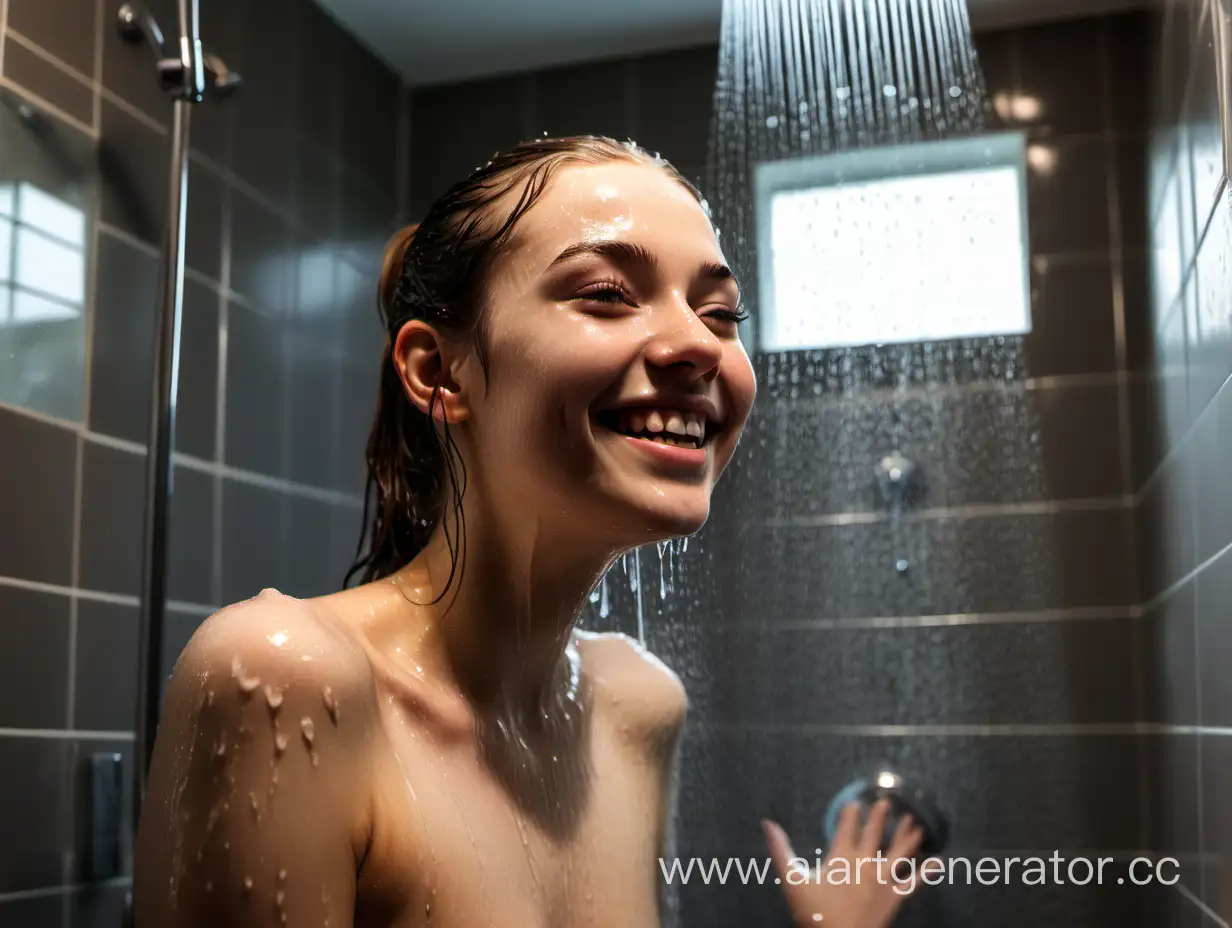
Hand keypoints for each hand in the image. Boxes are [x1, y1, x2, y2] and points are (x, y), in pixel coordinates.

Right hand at [763, 798, 923, 927]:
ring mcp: (884, 880)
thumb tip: (766, 823)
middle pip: (875, 833)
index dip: (851, 812)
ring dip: (908, 834)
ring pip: (899, 851)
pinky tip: (938, 860)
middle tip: (888, 801)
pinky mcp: (895, 897)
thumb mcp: (792, 881)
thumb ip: (780, 850)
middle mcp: (865, 863)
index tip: (856, 800)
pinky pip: (914, 881)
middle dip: (881, 816)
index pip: (847, 827)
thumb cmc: (814, 914)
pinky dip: (926, 871)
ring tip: (916, 820)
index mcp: (841, 857)